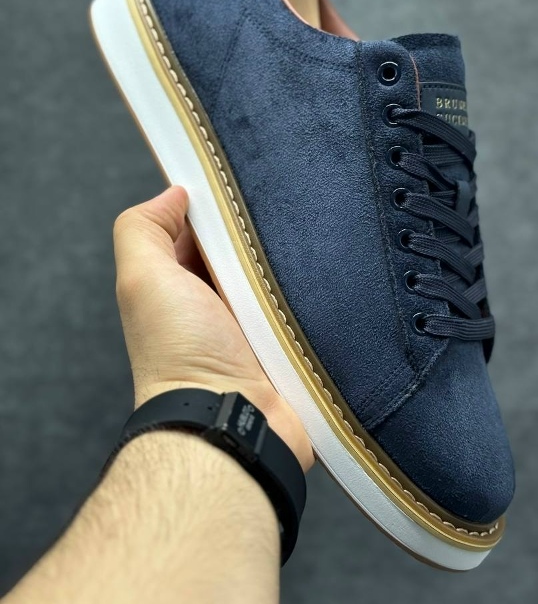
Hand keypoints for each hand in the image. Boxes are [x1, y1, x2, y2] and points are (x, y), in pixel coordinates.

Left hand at [112, 185, 313, 469]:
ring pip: (280, 274)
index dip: (213, 206)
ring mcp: (255, 326)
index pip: (197, 230)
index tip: (237, 181)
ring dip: (293, 258)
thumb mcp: (142, 279)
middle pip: (242, 250)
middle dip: (259, 228)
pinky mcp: (291, 344)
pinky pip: (307, 304)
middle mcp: (215, 306)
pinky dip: (315, 289)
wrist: (231, 421)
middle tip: (286, 202)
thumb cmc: (181, 354)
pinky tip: (329, 269)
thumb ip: (144, 230)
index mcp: (178, 288)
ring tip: (314, 231)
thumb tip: (173, 193)